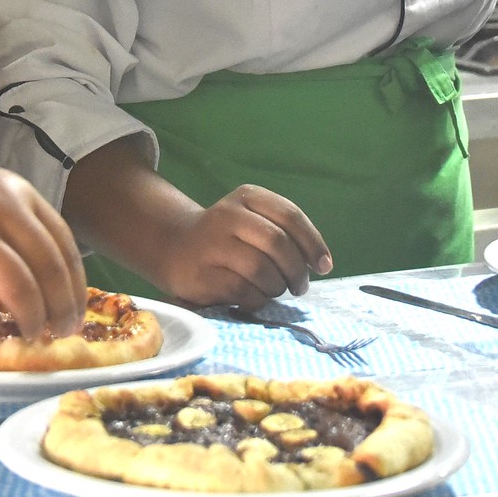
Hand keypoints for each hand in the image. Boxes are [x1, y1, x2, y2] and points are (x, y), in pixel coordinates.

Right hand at [0, 152, 86, 340]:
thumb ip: (11, 223)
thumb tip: (46, 279)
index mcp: (14, 191)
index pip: (63, 242)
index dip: (76, 284)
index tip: (78, 311)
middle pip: (48, 270)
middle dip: (61, 310)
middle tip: (60, 334)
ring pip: (19, 290)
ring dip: (30, 321)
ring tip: (27, 336)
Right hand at [151, 185, 332, 308]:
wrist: (173, 246)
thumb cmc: (228, 237)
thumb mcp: (253, 220)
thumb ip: (286, 233)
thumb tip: (321, 263)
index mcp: (247, 196)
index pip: (290, 216)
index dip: (313, 243)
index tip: (324, 266)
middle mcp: (227, 215)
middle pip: (278, 244)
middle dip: (297, 270)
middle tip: (300, 286)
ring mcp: (211, 244)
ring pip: (262, 270)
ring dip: (278, 287)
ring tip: (275, 290)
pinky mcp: (202, 275)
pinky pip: (244, 292)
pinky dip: (259, 300)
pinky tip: (256, 298)